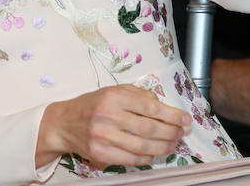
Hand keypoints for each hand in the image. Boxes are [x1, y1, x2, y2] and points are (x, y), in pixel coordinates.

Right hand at [37, 85, 190, 167]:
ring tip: (172, 144)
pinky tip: (153, 153)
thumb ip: (137, 94)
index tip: (185, 119)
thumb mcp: (112, 91)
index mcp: (112, 96)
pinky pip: (132, 159)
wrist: (64, 123)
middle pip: (149, 128)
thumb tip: (163, 106)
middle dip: (171, 132)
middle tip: (181, 133)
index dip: (172, 115)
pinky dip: (147, 158)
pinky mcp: (101, 153)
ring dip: (164, 147)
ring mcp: (103, 136)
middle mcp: (107, 115)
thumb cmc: (91, 105)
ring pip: (143, 146)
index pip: (149, 107)